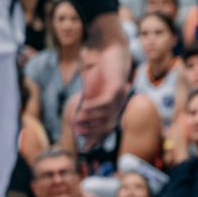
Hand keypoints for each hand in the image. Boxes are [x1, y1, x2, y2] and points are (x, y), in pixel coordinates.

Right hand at [73, 14, 130, 146]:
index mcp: (113, 106)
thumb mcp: (91, 89)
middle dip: (91, 131)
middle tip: (77, 132)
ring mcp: (120, 96)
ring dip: (90, 120)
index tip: (85, 148)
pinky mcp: (117, 87)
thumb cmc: (100, 68)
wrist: (110, 48)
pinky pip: (106, 102)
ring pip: (107, 115)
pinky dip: (94, 108)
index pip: (106, 127)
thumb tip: (76, 117)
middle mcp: (119, 104)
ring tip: (77, 121)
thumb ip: (86, 103)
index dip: (96, 138)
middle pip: (107, 125)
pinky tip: (84, 109)